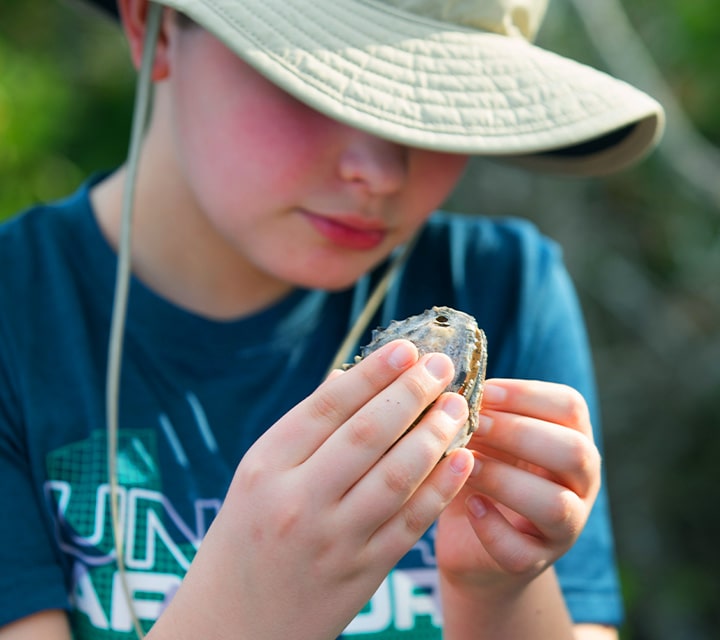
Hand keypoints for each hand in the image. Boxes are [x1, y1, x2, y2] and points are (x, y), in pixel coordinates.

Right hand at [150, 340, 473, 639]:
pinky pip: (410, 522)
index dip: (373, 373)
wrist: (233, 624)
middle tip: (442, 367)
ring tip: (458, 405)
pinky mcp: (362, 575)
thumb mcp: (257, 476)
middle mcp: (298, 500)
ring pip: (397, 475)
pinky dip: (441, 487)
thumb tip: (354, 379)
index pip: (328, 406)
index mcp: (266, 467)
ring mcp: (332, 540)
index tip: (407, 349)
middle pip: (367, 433)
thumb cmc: (246, 537)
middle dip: (412, 393)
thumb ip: (304, 432)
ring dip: (434, 434)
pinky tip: (462, 458)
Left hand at [435, 378, 600, 591]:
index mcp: (571, 439)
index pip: (570, 406)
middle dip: (518, 433)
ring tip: (465, 465)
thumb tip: (451, 382)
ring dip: (505, 479)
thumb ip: (480, 412)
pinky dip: (492, 529)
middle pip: (574, 452)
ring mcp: (563, 528)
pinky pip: (522, 552)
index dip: (526, 394)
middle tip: (471, 425)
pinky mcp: (534, 563)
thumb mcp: (485, 436)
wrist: (472, 543)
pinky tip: (470, 506)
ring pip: (557, 506)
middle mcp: (579, 483)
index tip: (483, 391)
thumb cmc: (480, 471)